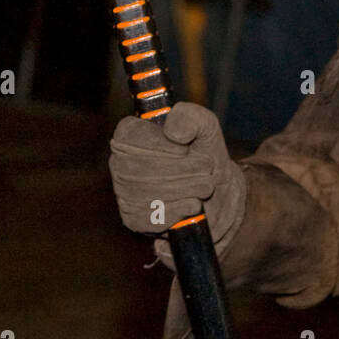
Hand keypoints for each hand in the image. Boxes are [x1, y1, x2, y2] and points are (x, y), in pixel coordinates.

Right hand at [108, 102, 245, 266]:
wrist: (218, 193)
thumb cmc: (205, 155)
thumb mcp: (206, 128)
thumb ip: (192, 118)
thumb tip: (175, 132)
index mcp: (130, 135)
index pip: (131, 136)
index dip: (161, 144)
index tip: (185, 149)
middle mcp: (120, 163)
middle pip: (146, 166)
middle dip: (186, 168)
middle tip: (206, 168)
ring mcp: (124, 193)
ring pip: (153, 193)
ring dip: (190, 189)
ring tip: (204, 185)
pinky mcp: (134, 220)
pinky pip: (155, 216)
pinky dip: (182, 209)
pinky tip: (192, 203)